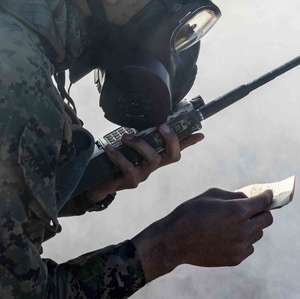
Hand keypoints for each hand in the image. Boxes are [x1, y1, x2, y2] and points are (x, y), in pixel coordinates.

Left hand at [84, 123, 203, 201]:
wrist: (99, 182)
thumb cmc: (114, 161)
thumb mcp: (127, 147)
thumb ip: (136, 136)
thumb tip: (139, 116)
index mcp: (154, 157)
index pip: (176, 149)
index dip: (189, 142)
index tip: (200, 134)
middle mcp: (152, 167)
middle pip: (172, 156)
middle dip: (171, 139)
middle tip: (161, 126)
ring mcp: (143, 175)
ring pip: (153, 159)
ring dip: (140, 144)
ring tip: (125, 137)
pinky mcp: (130, 181)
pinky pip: (129, 167)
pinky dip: (118, 155)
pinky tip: (110, 148)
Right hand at [131, 188, 274, 281]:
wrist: (174, 242)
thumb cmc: (190, 213)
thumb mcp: (212, 195)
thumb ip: (235, 196)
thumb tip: (250, 199)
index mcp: (237, 211)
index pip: (263, 202)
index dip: (267, 196)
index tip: (267, 194)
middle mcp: (243, 230)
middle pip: (267, 220)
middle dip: (262, 212)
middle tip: (253, 209)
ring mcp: (240, 247)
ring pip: (258, 234)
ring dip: (252, 227)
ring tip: (234, 224)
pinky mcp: (235, 259)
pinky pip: (249, 247)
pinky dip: (243, 241)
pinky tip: (228, 237)